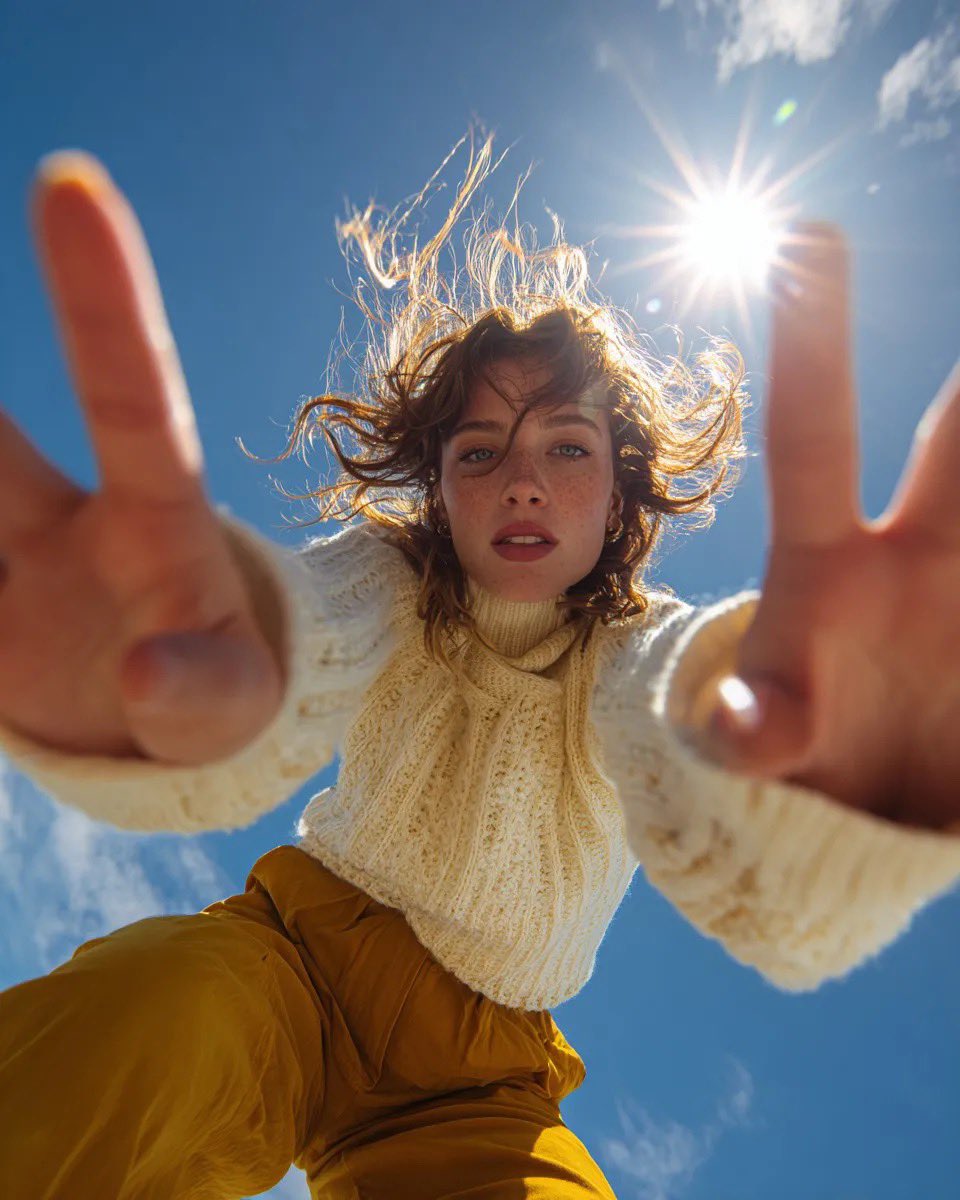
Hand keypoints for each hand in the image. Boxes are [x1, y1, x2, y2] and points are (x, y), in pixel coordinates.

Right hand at [0, 152, 283, 764]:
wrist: (164, 740)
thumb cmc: (222, 708)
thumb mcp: (232, 711)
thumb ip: (203, 695)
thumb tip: (143, 678)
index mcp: (156, 519)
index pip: (131, 393)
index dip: (103, 294)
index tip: (71, 180)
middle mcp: (70, 514)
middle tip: (33, 191)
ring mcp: (11, 550)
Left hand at [704, 222, 959, 830]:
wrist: (861, 802)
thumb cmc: (795, 756)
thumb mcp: (755, 750)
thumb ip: (748, 733)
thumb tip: (741, 734)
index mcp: (827, 568)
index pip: (814, 437)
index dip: (813, 343)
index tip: (809, 234)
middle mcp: (923, 553)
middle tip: (959, 252)